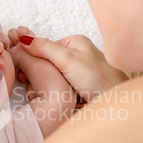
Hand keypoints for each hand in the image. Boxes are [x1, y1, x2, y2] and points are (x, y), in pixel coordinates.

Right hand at [8, 27, 128, 101]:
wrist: (118, 102)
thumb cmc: (98, 79)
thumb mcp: (67, 60)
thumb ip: (45, 48)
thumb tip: (23, 39)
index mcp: (74, 42)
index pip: (43, 48)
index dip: (33, 60)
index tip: (25, 73)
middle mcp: (77, 54)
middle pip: (47, 63)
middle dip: (41, 75)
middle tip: (39, 84)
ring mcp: (78, 71)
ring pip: (52, 77)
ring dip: (50, 86)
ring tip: (56, 92)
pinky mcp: (80, 85)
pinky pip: (60, 87)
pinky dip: (58, 93)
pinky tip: (62, 97)